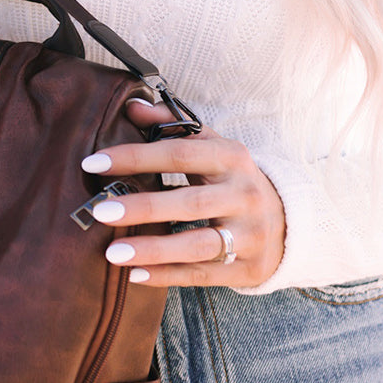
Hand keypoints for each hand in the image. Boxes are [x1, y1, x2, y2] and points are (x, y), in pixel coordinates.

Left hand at [81, 98, 286, 288]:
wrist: (288, 223)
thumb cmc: (233, 181)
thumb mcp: (212, 148)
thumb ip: (173, 125)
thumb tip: (132, 106)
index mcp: (232, 158)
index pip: (179, 153)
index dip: (136, 157)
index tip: (94, 163)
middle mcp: (244, 195)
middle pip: (190, 202)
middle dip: (143, 207)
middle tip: (100, 212)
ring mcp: (250, 234)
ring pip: (198, 244)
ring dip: (154, 250)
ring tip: (113, 253)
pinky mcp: (249, 268)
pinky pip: (203, 274)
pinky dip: (168, 276)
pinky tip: (135, 275)